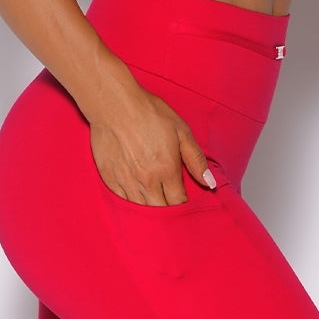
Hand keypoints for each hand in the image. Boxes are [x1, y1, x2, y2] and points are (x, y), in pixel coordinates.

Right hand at [90, 89, 215, 205]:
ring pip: (140, 210)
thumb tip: (210, 183)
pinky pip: (122, 202)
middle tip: (172, 210)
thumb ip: (195, 159)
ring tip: (155, 208)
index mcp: (167, 169)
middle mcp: (146, 180)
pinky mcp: (109, 178)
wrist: (114, 104)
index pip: (179, 203)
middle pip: (160, 211)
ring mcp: (126, 181)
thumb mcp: (181, 131)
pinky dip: (131, 204)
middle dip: (168, 214)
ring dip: (149, 212)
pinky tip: (136, 201)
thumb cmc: (148, 113)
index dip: (184, 207)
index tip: (185, 205)